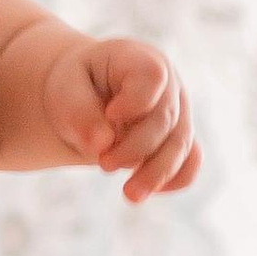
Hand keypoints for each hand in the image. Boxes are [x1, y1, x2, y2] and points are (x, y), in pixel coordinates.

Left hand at [42, 33, 199, 204]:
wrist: (87, 94)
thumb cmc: (76, 86)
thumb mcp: (66, 89)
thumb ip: (80, 111)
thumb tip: (102, 145)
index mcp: (139, 60)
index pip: (152, 76)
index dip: (136, 100)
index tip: (110, 115)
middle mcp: (168, 85)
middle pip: (165, 119)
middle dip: (136, 148)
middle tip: (103, 164)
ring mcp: (179, 113)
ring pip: (180, 145)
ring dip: (156, 173)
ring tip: (130, 195)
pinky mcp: (179, 140)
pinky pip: (190, 162)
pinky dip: (174, 180)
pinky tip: (147, 192)